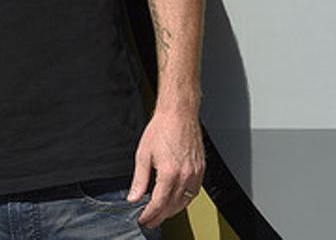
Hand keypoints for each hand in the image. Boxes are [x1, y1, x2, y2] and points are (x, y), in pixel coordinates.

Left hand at [128, 110, 204, 228]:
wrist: (179, 114)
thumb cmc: (162, 129)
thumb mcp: (143, 154)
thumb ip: (139, 179)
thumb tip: (134, 196)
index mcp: (169, 173)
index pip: (159, 203)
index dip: (150, 215)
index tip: (143, 219)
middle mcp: (185, 176)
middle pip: (173, 206)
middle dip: (160, 216)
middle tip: (150, 221)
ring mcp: (195, 173)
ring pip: (185, 202)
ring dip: (173, 211)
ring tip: (161, 214)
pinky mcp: (201, 170)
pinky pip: (194, 193)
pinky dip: (184, 200)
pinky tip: (177, 200)